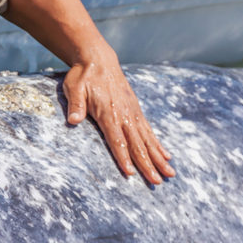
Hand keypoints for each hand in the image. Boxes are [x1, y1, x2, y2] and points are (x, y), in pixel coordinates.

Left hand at [62, 57, 174, 184]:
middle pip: (137, 145)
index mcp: (109, 113)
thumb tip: (72, 120)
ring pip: (147, 140)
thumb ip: (76, 105)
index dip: (123, 157)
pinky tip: (166, 156)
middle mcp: (125, 115)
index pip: (117, 140)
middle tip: (157, 182)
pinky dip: (158, 145)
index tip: (131, 173)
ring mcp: (133, 113)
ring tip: (170, 174)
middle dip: (147, 165)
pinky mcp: (136, 111)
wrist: (98, 59)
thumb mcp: (74, 88)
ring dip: (158, 158)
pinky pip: (149, 132)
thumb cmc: (83, 76)